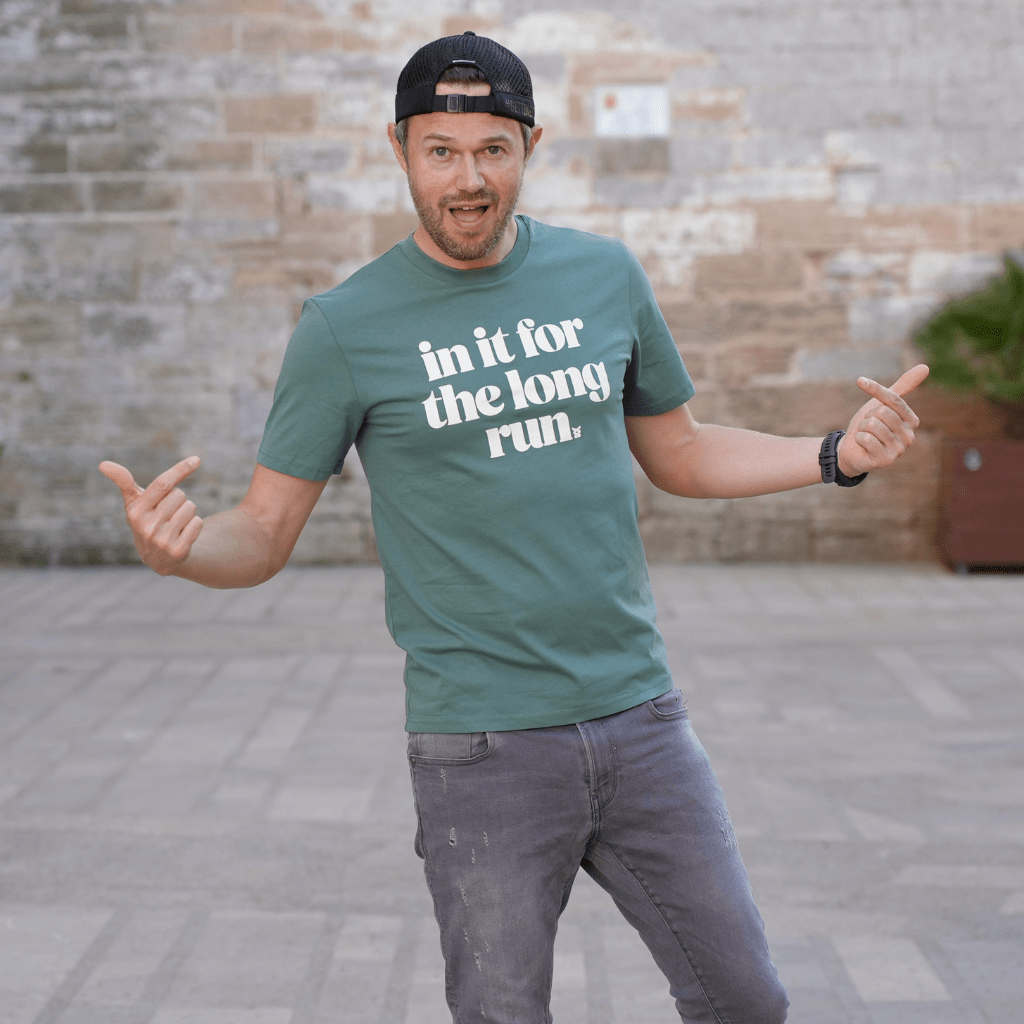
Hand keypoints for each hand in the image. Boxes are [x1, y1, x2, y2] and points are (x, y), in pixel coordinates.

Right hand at [99, 456, 203, 574]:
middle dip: (178, 500)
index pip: (162, 484)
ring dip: (187, 512)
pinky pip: (198, 523)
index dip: (180, 469)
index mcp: (135, 511)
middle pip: (180, 495)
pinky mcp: (178, 550)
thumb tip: (103, 464)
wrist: (159, 558)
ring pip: (190, 507)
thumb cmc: (147, 521)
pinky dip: (195, 525)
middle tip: (168, 514)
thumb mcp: (134, 503)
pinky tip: (183, 534)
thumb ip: (124, 482)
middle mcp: (147, 526)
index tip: (197, 460)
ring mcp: (162, 540)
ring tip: (175, 524)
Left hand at [837, 364, 928, 476]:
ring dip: (862, 429)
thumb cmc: (868, 424)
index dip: (874, 389)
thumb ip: (902, 387)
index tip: (860, 381)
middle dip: (867, 417)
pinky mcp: (886, 460)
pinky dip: (858, 439)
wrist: (850, 450)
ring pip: (872, 425)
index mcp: (912, 420)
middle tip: (867, 427)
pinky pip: (866, 439)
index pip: (893, 398)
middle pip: (882, 412)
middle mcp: (909, 436)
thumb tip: (926, 367)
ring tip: (866, 436)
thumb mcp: (882, 403)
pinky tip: (863, 446)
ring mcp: (899, 450)